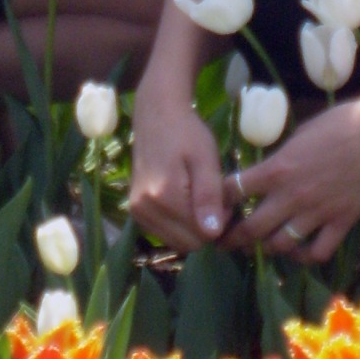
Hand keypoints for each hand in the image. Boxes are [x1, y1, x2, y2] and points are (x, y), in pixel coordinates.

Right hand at [129, 90, 229, 252]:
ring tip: (199, 197)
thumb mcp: (205, 160)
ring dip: (193, 228)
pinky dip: (180, 226)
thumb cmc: (187, 133)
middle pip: (188, 243)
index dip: (219, 223)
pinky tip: (186, 202)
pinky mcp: (136, 212)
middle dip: (206, 228)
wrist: (157, 115)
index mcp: (162, 196)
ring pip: (177, 242)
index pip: (200, 235)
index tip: (224, 199)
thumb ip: (209, 197)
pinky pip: (165, 234)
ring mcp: (137, 212)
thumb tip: (213, 234)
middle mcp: (144, 209)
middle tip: (214, 198)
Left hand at [221, 94, 359, 264]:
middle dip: (232, 239)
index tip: (214, 207)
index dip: (219, 201)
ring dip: (267, 248)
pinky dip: (305, 256)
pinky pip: (317, 252)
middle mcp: (292, 196)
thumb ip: (283, 157)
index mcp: (278, 169)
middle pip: (251, 229)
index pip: (234, 191)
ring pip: (281, 245)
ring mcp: (317, 213)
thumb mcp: (301, 132)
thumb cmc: (342, 122)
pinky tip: (300, 251)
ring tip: (260, 247)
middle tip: (224, 242)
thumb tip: (272, 167)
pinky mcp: (341, 223)